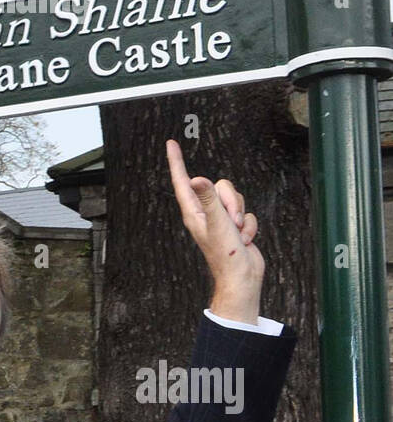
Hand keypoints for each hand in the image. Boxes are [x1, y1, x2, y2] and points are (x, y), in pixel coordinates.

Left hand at [166, 139, 263, 324]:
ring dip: (242, 216)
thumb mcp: (217, 223)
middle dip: (232, 201)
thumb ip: (209, 199)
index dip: (177, 161)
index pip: (183, 181)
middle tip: (232, 222)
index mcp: (193, 213)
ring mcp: (220, 220)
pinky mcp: (234, 226)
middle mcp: (204, 214)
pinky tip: (244, 241)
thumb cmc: (226, 255)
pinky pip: (247, 213)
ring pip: (236, 198)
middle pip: (220, 186)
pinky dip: (250, 226)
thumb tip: (196, 178)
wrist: (242, 278)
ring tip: (238, 235)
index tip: (171, 144)